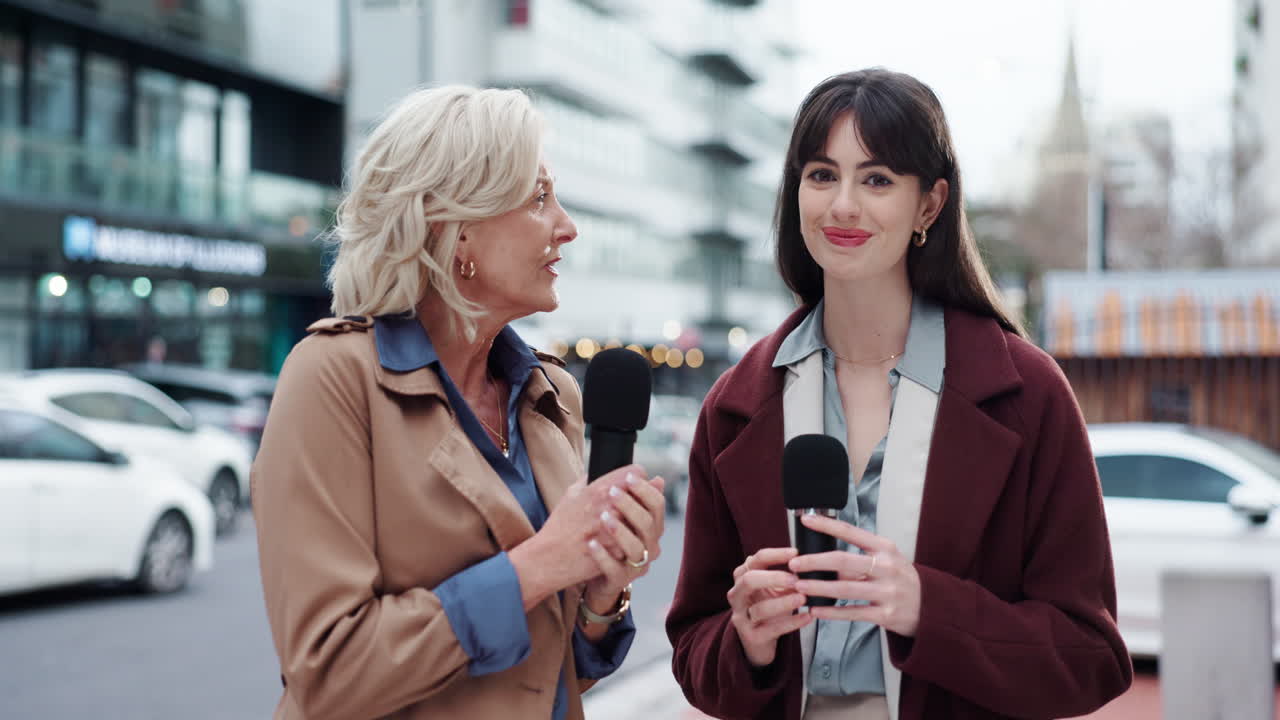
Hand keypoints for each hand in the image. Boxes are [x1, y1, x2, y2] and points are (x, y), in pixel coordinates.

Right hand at [509, 464, 649, 609]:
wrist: (549, 558)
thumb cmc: (560, 526)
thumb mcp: (572, 494)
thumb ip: (593, 479)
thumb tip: (611, 472)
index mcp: (600, 488)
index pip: (637, 472)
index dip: (637, 478)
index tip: (634, 485)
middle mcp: (611, 506)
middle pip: (644, 495)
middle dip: (639, 501)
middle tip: (630, 510)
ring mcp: (617, 529)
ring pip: (644, 519)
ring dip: (637, 523)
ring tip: (625, 529)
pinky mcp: (619, 550)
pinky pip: (636, 541)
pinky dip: (630, 542)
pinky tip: (618, 545)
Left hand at [583, 469, 665, 612]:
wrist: (588, 570)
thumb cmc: (603, 534)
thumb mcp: (609, 509)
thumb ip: (620, 491)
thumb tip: (634, 468)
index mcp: (650, 525)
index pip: (657, 505)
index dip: (645, 489)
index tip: (629, 476)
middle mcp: (649, 545)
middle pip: (650, 524)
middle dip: (632, 506)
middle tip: (612, 492)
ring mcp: (637, 564)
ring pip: (637, 548)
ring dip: (621, 531)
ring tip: (603, 518)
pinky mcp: (620, 580)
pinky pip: (615, 570)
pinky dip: (603, 556)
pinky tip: (591, 543)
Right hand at [727, 548, 813, 666]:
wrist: (759, 640)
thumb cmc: (769, 608)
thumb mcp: (774, 588)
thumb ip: (785, 576)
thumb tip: (807, 564)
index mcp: (742, 578)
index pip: (755, 560)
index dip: (775, 555)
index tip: (795, 552)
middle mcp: (737, 596)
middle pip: (749, 580)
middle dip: (773, 577)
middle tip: (795, 579)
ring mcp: (742, 617)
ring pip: (760, 609)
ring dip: (783, 602)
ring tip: (802, 598)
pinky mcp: (752, 637)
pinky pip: (772, 629)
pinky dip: (792, 622)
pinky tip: (807, 616)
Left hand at [787, 514, 920, 636]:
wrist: (932, 607)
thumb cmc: (902, 579)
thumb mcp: (886, 562)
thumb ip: (857, 561)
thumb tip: (823, 562)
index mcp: (885, 548)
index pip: (850, 532)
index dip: (826, 526)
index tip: (806, 520)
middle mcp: (887, 567)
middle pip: (843, 561)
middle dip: (814, 562)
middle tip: (794, 564)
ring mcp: (888, 591)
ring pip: (845, 589)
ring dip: (818, 588)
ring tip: (799, 586)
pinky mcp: (887, 614)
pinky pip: (853, 613)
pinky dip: (831, 612)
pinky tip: (816, 610)